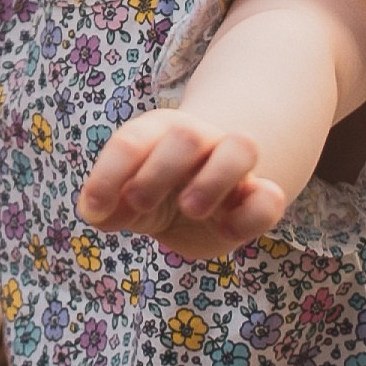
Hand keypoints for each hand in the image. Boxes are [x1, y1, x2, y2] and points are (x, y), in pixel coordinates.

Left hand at [76, 109, 289, 259]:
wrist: (199, 200)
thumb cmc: (152, 194)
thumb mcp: (121, 203)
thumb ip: (104, 208)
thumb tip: (96, 211)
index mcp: (155, 136)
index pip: (131, 142)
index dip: (109, 175)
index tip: (97, 209)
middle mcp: (197, 143)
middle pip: (186, 136)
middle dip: (158, 172)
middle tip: (140, 203)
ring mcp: (232, 169)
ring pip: (241, 148)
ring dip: (213, 179)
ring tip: (191, 209)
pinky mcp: (256, 199)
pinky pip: (270, 198)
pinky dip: (253, 214)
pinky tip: (226, 230)